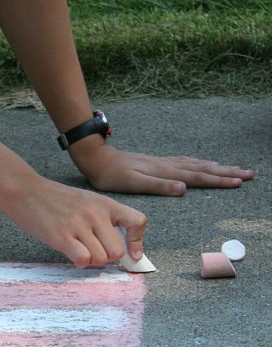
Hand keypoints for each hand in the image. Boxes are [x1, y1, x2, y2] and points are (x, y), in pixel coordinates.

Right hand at [0, 177, 147, 267]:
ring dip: (91, 261)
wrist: (24, 190)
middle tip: (92, 251)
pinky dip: (79, 262)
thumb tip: (119, 247)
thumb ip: (102, 219)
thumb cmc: (53, 199)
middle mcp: (95, 214)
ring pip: (101, 258)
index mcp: (104, 203)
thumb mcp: (85, 201)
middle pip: (117, 251)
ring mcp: (79, 225)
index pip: (137, 222)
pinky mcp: (61, 236)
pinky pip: (83, 259)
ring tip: (79, 251)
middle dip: (106, 257)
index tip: (132, 255)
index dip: (136, 242)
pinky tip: (70, 253)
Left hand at [69, 139, 254, 195]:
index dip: (219, 180)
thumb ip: (158, 185)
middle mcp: (167, 165)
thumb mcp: (133, 182)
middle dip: (226, 172)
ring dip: (216, 167)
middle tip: (249, 174)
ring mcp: (162, 162)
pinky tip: (201, 164)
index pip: (198, 177)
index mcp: (165, 172)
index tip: (240, 182)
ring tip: (234, 168)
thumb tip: (184, 188)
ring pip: (196, 164)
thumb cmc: (112, 175)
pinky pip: (185, 162)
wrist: (96, 158)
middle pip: (202, 169)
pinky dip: (199, 163)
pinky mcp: (156, 162)